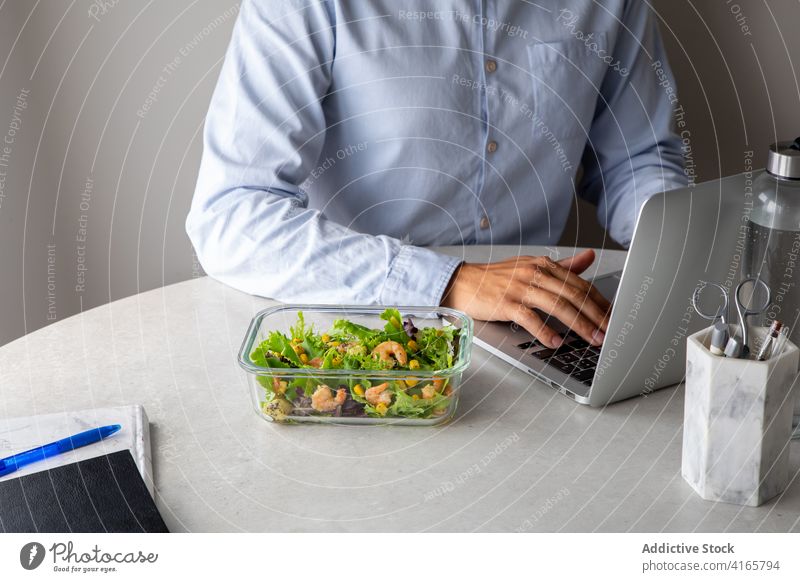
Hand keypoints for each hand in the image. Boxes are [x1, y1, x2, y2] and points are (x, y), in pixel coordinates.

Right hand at [440, 249, 611, 347]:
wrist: (462, 282)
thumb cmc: (496, 279)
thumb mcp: (531, 267)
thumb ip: (562, 266)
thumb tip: (588, 257)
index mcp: (544, 265)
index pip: (580, 284)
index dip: (600, 301)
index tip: (615, 317)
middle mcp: (535, 273)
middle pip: (574, 294)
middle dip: (597, 315)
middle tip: (611, 331)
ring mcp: (520, 288)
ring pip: (558, 306)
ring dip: (579, 325)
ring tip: (594, 339)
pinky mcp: (506, 303)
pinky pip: (530, 318)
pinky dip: (545, 331)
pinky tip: (557, 341)